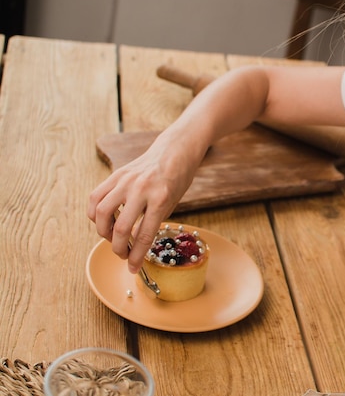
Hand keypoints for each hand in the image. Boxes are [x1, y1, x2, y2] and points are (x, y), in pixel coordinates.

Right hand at [88, 139, 198, 272]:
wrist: (174, 151)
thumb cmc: (177, 179)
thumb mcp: (172, 203)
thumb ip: (153, 221)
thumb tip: (134, 245)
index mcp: (161, 198)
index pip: (144, 235)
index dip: (136, 256)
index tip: (132, 268)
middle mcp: (141, 189)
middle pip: (120, 228)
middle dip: (118, 248)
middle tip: (123, 254)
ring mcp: (126, 180)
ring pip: (101, 213)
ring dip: (103, 232)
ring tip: (113, 237)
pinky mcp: (115, 175)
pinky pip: (95, 197)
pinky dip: (95, 213)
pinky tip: (104, 221)